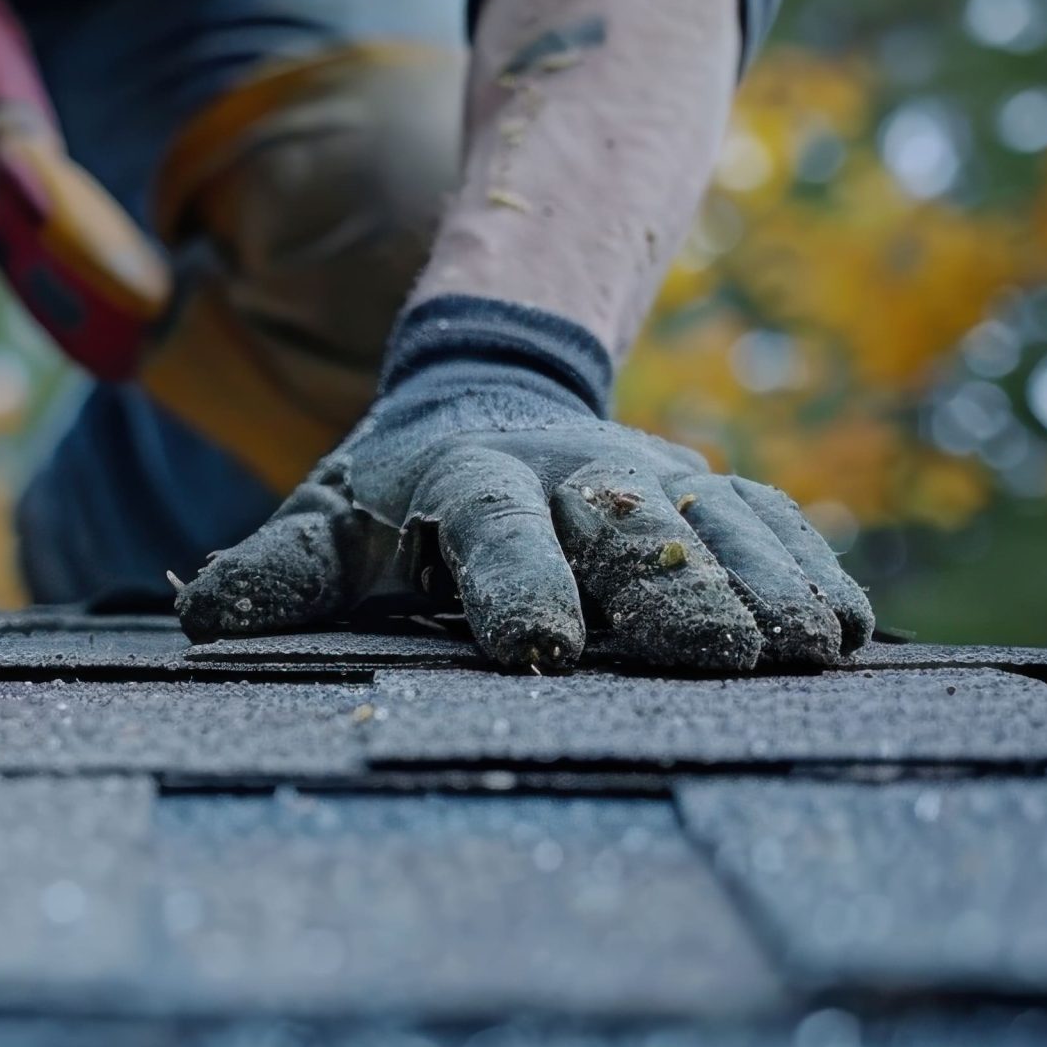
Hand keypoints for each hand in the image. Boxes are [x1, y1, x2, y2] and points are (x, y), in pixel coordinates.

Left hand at [176, 297, 871, 671]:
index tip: (541, 649)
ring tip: (809, 645)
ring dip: (763, 580)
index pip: (488, 532)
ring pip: (714, 524)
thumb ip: (276, 575)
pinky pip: (768, 520)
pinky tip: (849, 626)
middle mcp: (569, 479)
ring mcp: (648, 483)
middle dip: (674, 590)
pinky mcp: (705, 496)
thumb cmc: (393, 496)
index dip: (514, 585)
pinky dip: (809, 564)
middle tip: (723, 653)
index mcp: (465, 485)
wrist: (487, 393)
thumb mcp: (328, 524)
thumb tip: (197, 622)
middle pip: (624, 531)